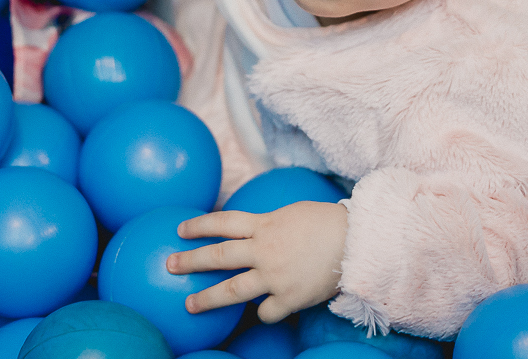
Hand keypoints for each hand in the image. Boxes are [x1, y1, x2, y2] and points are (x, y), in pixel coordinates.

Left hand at [166, 201, 347, 322]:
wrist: (357, 243)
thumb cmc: (327, 223)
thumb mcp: (292, 213)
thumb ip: (268, 224)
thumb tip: (251, 231)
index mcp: (265, 225)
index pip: (223, 222)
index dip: (199, 225)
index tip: (180, 229)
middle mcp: (265, 251)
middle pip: (218, 257)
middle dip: (191, 261)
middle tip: (170, 265)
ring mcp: (275, 276)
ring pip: (233, 291)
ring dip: (207, 299)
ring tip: (189, 304)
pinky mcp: (290, 298)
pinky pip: (267, 312)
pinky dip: (263, 313)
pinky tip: (263, 312)